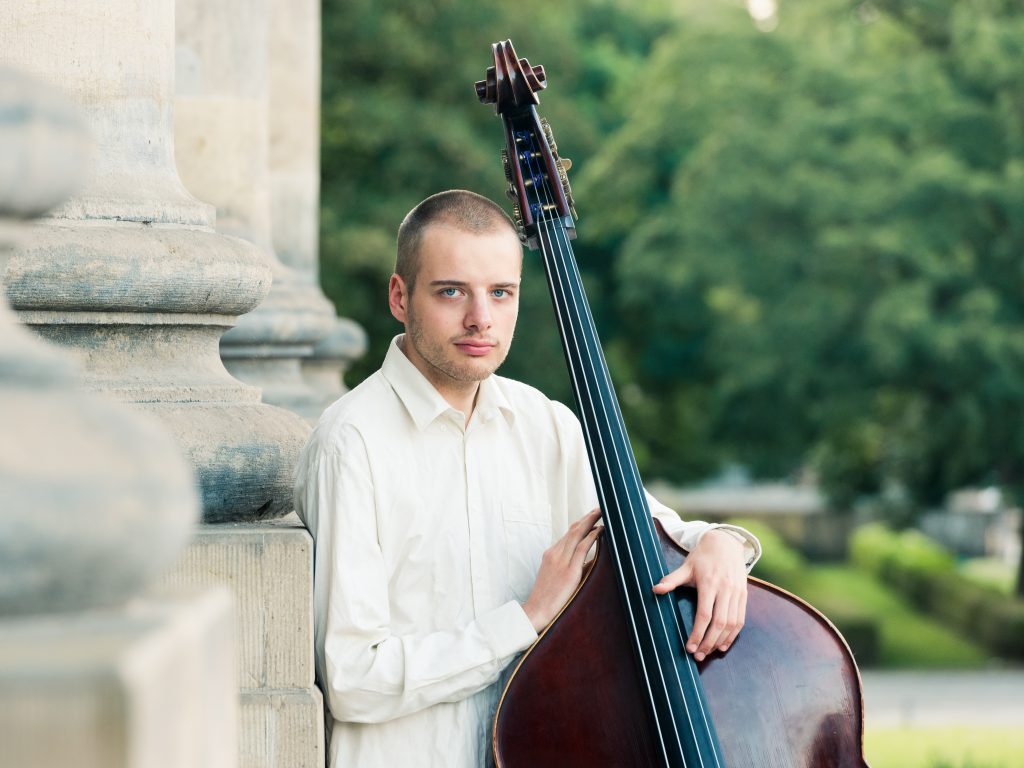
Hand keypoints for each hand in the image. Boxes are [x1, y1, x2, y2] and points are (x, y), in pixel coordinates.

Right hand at [521, 508, 601, 631]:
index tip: (592, 517)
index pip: (568, 534)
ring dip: (591, 521)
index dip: (581, 523)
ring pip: (577, 534)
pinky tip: (600, 530)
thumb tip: (591, 562)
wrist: (536, 612)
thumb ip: (571, 567)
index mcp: (551, 554)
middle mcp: (554, 553)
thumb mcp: (556, 577)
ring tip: (602, 513)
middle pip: (573, 529)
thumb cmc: (547, 598)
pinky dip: (592, 537)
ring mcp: (560, 561)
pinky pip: (582, 548)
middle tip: (600, 508)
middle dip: (587, 517)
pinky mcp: (569, 571)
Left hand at [652, 529, 747, 660]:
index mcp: (709, 583)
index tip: (689, 647)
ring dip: (721, 641)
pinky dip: (733, 635)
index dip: (697, 633)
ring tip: (708, 652)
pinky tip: (723, 645)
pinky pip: (741, 620)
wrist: (726, 543)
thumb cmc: (702, 557)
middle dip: (708, 642)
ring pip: (732, 624)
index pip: (704, 614)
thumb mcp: (686, 566)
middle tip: (697, 656)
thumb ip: (671, 580)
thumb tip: (655, 590)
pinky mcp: (744, 595)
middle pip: (719, 623)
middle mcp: (725, 589)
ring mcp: (736, 593)